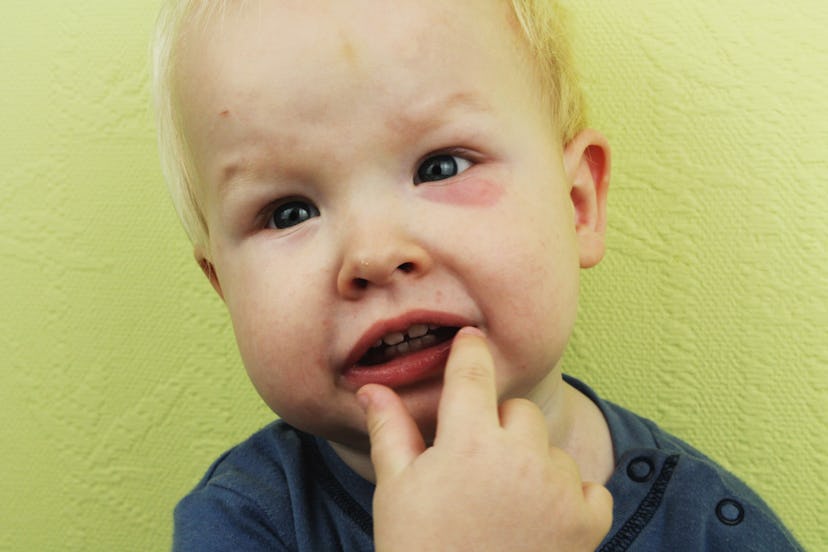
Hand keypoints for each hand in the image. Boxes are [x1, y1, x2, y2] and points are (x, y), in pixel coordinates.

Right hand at [358, 327, 612, 550]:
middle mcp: (520, 457)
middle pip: (518, 411)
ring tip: (503, 506)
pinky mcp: (587, 524)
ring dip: (534, 466)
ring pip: (552, 450)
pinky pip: (588, 488)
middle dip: (499, 428)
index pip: (471, 374)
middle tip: (476, 467)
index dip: (469, 351)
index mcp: (468, 442)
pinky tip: (538, 522)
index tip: (471, 338)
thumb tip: (372, 388)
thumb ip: (390, 431)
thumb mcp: (396, 491)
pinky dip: (569, 499)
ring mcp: (559, 490)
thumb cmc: (419, 551)